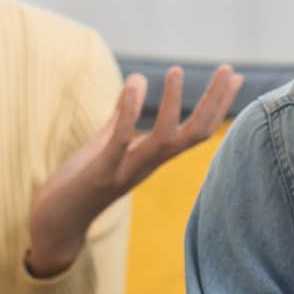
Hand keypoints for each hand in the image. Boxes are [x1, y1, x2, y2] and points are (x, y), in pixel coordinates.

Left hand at [26, 64, 242, 276]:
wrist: (56, 223)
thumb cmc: (80, 182)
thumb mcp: (105, 144)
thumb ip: (120, 118)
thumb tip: (136, 81)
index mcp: (153, 158)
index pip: (197, 131)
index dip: (219, 105)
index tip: (236, 77)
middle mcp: (148, 166)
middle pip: (194, 135)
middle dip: (214, 103)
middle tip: (229, 70)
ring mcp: (127, 171)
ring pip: (163, 139)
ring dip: (172, 105)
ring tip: (176, 70)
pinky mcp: (101, 173)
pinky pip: (120, 141)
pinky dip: (129, 112)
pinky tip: (135, 83)